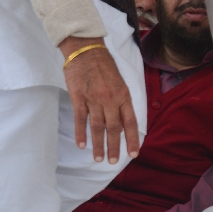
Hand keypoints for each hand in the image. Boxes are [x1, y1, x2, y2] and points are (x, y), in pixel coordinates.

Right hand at [61, 36, 139, 164]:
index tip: (133, 154)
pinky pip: (81, 118)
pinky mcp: (79, 97)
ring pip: (98, 127)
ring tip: (98, 158)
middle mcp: (111, 99)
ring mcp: (94, 99)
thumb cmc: (104, 65)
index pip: (130, 122)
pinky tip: (82, 145)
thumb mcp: (120, 82)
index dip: (132, 139)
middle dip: (114, 147)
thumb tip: (123, 122)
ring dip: (99, 145)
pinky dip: (81, 133)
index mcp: (123, 95)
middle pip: (114, 128)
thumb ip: (121, 101)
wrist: (86, 49)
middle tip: (113, 162)